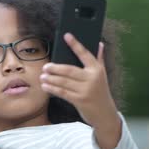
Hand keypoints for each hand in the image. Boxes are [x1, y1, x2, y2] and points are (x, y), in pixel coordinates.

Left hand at [40, 33, 120, 148]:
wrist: (105, 113)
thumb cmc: (101, 92)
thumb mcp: (102, 76)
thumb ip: (99, 60)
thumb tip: (100, 44)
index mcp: (97, 69)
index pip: (85, 54)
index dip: (75, 44)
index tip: (67, 35)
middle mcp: (92, 78)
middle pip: (69, 70)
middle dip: (55, 68)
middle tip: (45, 66)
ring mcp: (85, 90)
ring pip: (63, 81)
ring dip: (51, 78)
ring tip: (42, 76)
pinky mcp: (79, 100)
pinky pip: (62, 92)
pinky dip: (52, 88)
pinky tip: (45, 86)